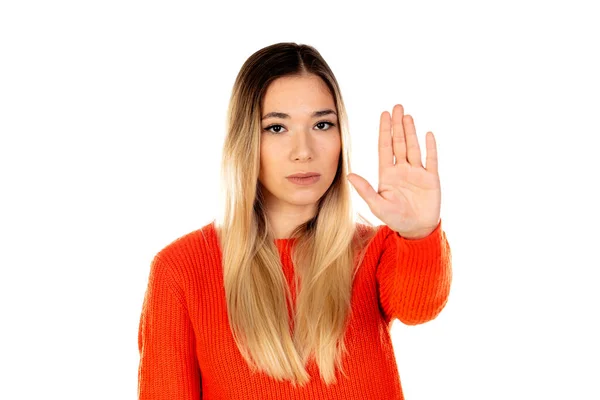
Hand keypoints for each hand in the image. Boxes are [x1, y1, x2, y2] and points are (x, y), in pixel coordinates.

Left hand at [347, 104, 440, 238]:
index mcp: (388, 174)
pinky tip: (427, 134)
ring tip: (408, 116)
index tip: (384, 114)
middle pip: (399, 142)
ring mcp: (417, 173)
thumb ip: (365, 190)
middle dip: (398, 125)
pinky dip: (430, 147)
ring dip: (411, 132)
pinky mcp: (431, 179)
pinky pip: (431, 160)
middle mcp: (402, 169)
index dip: (385, 131)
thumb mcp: (377, 205)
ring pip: (413, 147)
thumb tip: (349, 175)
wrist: (415, 229)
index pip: (385, 147)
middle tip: (397, 106)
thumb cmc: (395, 218)